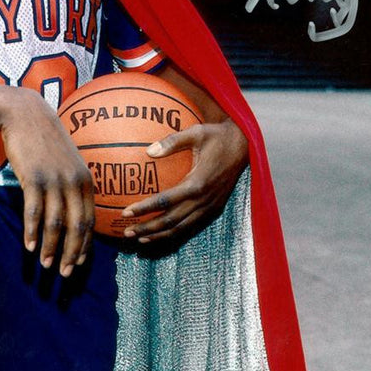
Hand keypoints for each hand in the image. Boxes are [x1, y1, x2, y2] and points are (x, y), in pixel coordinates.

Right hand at [0, 88, 95, 276]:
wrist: (24, 114)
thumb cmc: (45, 140)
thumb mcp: (67, 161)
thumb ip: (73, 184)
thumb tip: (73, 212)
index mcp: (86, 179)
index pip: (90, 220)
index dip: (84, 244)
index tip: (78, 263)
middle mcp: (74, 181)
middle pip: (76, 226)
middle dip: (71, 253)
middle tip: (64, 274)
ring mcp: (54, 180)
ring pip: (55, 223)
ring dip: (50, 248)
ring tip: (45, 266)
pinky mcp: (33, 178)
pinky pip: (34, 212)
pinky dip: (32, 232)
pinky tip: (29, 247)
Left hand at [121, 118, 248, 243]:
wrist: (244, 146)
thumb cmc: (217, 136)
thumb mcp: (196, 132)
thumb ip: (172, 141)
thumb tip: (148, 151)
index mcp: (197, 183)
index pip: (165, 201)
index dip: (144, 208)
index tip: (126, 212)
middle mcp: (204, 200)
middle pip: (171, 221)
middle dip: (147, 228)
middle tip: (126, 232)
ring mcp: (210, 207)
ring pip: (181, 228)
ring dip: (159, 235)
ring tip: (139, 238)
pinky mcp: (214, 209)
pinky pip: (191, 225)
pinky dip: (174, 233)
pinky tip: (160, 234)